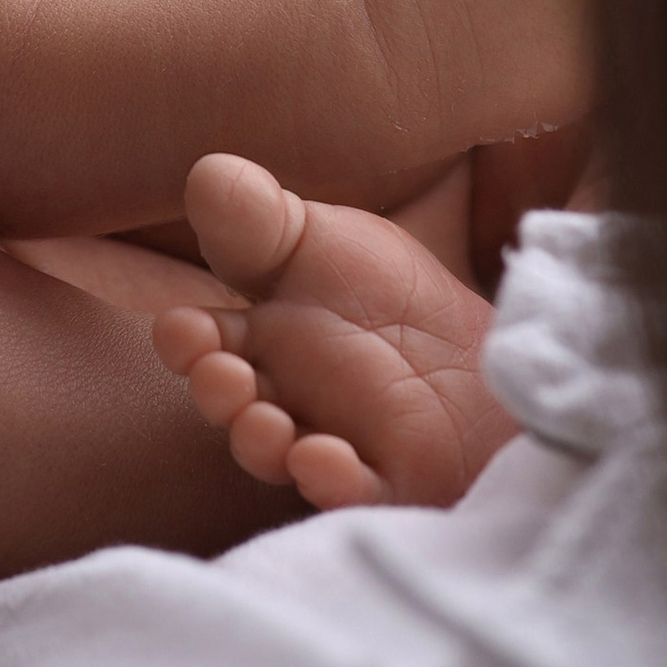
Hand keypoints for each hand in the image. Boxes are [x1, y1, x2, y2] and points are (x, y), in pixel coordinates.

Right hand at [151, 150, 517, 509]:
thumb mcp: (328, 243)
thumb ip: (263, 219)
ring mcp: (329, 442)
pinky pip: (350, 492)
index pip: (201, 342)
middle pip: (230, 403)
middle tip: (226, 376)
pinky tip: (323, 457)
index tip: (185, 329)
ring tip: (266, 422)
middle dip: (217, 393)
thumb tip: (209, 174)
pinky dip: (329, 482)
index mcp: (256, 339)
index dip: (185, 340)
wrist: (481, 355)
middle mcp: (280, 396)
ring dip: (259, 441)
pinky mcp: (385, 480)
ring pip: (278, 453)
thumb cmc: (386, 299)